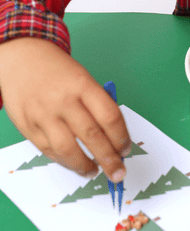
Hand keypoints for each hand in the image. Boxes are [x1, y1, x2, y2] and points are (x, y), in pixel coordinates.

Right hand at [0, 38, 130, 180]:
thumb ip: (96, 103)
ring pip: (68, 149)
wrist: (21, 58)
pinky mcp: (27, 127)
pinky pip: (49, 151)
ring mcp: (43, 115)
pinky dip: (65, 161)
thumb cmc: (58, 70)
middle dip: (109, 158)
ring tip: (95, 171)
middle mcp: (63, 100)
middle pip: (92, 136)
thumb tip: (113, 135)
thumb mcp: (83, 77)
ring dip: (85, 166)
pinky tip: (75, 164)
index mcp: (83, 84)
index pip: (109, 116)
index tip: (126, 148)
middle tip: (118, 172)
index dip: (121, 137)